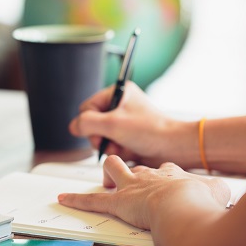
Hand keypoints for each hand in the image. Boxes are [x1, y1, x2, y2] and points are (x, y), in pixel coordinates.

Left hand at [58, 155, 229, 229]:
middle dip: (133, 171)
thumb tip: (223, 193)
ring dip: (109, 176)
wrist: (185, 205)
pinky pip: (92, 201)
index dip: (165, 176)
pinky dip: (75, 199)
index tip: (170, 182)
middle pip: (137, 166)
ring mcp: (132, 188)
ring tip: (107, 183)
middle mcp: (150, 176)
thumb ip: (217, 192)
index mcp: (172, 174)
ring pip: (114, 170)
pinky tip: (62, 197)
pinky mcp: (117, 203)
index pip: (165, 169)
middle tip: (135, 183)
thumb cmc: (202, 202)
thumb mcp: (218, 193)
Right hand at [68, 82, 194, 166]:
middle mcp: (120, 106)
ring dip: (107, 145)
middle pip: (92, 123)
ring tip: (120, 147)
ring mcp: (124, 122)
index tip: (101, 130)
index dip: (90, 122)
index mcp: (118, 93)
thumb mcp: (112, 124)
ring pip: (100, 136)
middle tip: (111, 140)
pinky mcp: (128, 137)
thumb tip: (73, 126)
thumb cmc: (150, 130)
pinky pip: (110, 145)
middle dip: (99, 136)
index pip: (87, 107)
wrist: (172, 148)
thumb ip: (87, 123)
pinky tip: (126, 151)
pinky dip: (115, 150)